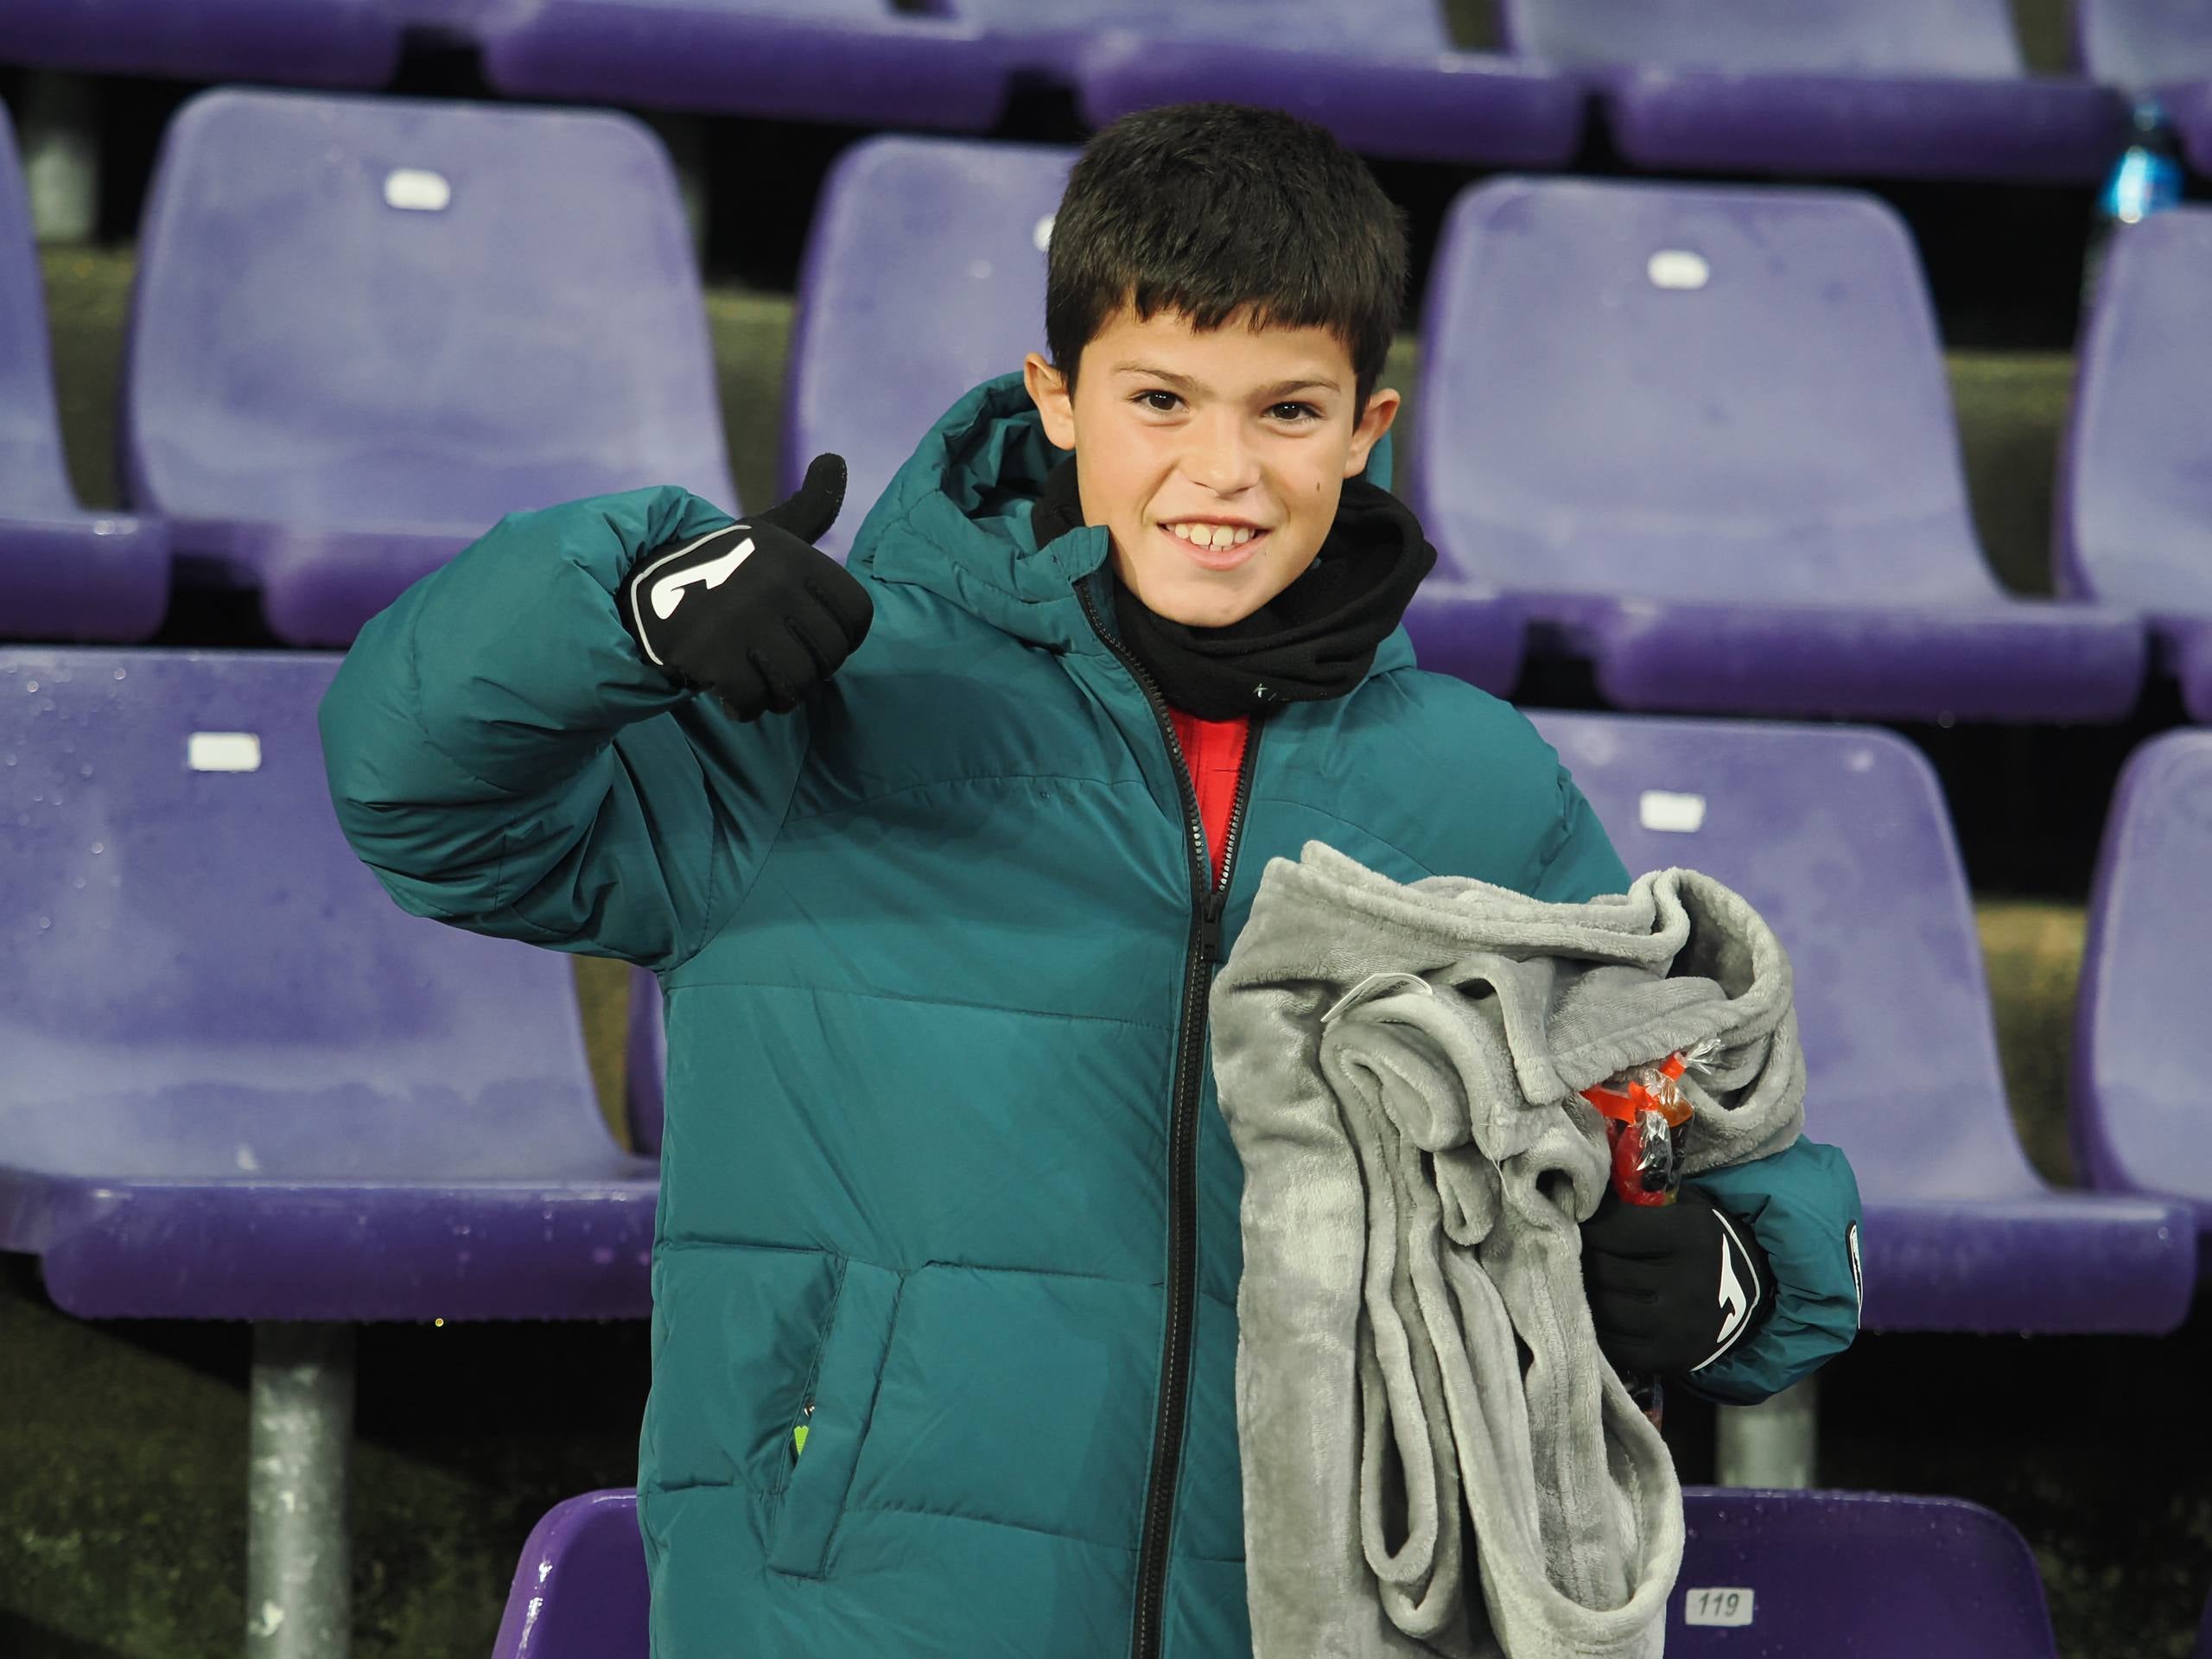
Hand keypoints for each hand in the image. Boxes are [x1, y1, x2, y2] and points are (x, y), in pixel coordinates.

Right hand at [622, 454, 871, 718]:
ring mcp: (742, 619)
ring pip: (795, 684)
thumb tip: (835, 459)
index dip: (842, 639)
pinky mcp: (711, 653)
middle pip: (828, 657)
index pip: (857, 615)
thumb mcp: (767, 533)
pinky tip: (730, 695)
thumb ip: (810, 508)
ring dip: (780, 696)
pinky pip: (753, 701)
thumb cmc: (723, 566)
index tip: (814, 641)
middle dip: (810, 673)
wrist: (641, 586)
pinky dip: (744, 707)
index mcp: (797, 556)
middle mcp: (775, 584)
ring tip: (760, 683)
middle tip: (780, 665)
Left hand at [1580, 1185, 1771, 1376]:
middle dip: (1580, 1256)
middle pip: (1603, 1269)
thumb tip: (1580, 1190)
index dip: (1587, 1223)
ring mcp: (1679, 1326)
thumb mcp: (1682, 1206)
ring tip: (1575, 1277)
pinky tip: (1592, 1308)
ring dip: (1582, 1291)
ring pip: (1602, 1307)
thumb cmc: (1698, 1240)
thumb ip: (1636, 1197)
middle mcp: (1688, 1283)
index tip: (1576, 1220)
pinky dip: (1595, 1326)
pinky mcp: (1670, 1358)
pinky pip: (1612, 1344)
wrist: (1743, 1295)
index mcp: (1691, 1236)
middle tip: (1566, 1249)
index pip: (1611, 1228)